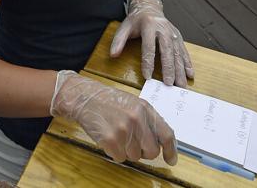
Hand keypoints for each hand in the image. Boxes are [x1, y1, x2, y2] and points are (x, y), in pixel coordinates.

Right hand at [50, 70, 176, 164]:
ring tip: (117, 134)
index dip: (171, 150)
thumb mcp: (133, 104)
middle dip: (144, 152)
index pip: (166, 134)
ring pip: (134, 156)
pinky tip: (108, 138)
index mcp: (145, 109)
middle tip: (133, 143)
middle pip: (152, 151)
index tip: (171, 160)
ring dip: (126, 151)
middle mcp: (137, 119)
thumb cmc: (109, 102)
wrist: (85, 97)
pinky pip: (120, 158)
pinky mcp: (110, 139)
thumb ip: (147, 120)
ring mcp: (123, 130)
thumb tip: (161, 143)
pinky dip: (115, 152)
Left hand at [110, 0, 193, 85]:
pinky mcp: (178, 37)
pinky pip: (184, 51)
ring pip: (178, 53)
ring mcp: (173, 33)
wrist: (149, 7)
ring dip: (180, 69)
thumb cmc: (136, 20)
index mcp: (149, 26)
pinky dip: (188, 63)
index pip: (148, 47)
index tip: (148, 77)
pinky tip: (190, 74)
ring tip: (181, 84)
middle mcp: (163, 29)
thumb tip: (113, 55)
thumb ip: (118, 41)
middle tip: (169, 84)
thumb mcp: (124, 27)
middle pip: (167, 51)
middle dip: (169, 68)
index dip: (148, 62)